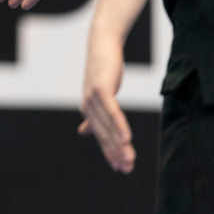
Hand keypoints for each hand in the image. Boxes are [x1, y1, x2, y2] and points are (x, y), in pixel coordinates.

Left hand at [78, 32, 134, 173]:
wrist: (102, 45)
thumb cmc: (102, 70)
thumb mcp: (98, 94)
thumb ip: (92, 116)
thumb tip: (83, 132)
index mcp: (88, 110)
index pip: (101, 135)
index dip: (110, 152)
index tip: (120, 168)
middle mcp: (87, 106)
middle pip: (105, 134)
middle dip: (116, 153)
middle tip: (127, 169)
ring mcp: (93, 97)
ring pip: (109, 126)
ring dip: (121, 144)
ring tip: (130, 160)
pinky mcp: (100, 89)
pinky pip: (112, 111)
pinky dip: (120, 126)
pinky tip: (127, 139)